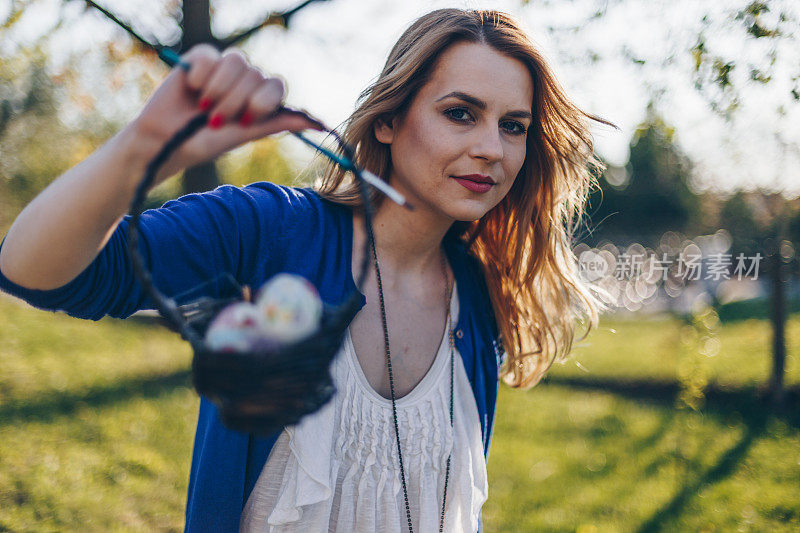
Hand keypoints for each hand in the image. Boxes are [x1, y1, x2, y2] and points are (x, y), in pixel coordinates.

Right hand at [128, 44, 320, 185]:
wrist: (167, 141)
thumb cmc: (205, 142)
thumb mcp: (244, 134)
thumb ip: (276, 123)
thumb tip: (316, 123)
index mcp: (259, 99)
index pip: (276, 85)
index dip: (262, 101)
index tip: (245, 120)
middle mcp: (244, 82)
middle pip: (255, 75)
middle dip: (235, 102)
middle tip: (216, 120)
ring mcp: (223, 70)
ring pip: (236, 62)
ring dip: (219, 89)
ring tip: (204, 107)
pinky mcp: (199, 59)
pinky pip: (210, 55)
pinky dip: (200, 76)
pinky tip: (191, 89)